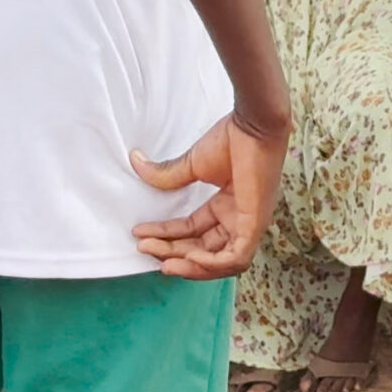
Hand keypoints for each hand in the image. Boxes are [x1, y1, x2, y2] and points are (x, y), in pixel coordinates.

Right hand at [130, 106, 291, 279]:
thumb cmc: (233, 139)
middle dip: (172, 253)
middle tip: (145, 248)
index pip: (193, 231)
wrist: (253, 125)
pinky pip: (235, 258)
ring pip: (220, 262)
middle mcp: (239, 218)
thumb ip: (168, 174)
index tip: (140, 235)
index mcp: (227, 205)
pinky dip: (212, 263)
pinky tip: (188, 256)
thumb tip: (136, 161)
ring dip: (190, 265)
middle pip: (202, 249)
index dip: (166, 236)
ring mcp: (249, 223)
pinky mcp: (256, 224)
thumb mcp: (193, 163)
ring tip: (163, 261)